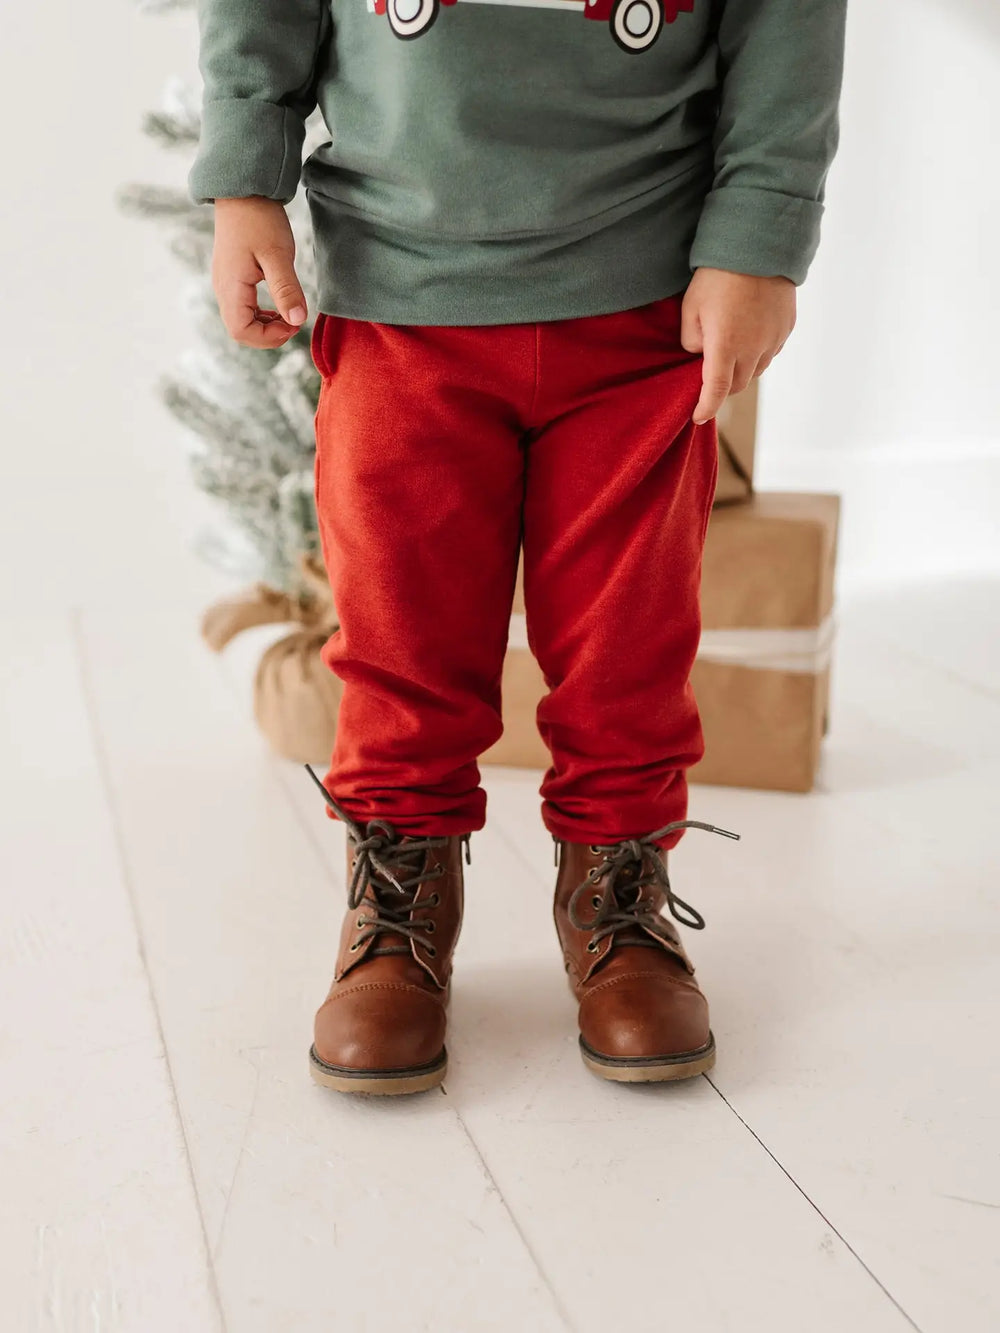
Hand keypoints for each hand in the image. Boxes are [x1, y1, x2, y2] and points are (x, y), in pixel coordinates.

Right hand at [211, 197, 307, 347]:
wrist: (243, 191)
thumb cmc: (259, 219)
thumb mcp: (278, 255)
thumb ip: (287, 290)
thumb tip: (298, 321)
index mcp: (230, 286)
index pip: (242, 332)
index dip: (268, 337)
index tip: (293, 325)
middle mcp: (223, 289)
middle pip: (240, 331)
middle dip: (268, 335)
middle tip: (294, 323)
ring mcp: (225, 283)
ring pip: (241, 321)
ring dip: (265, 326)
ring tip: (289, 315)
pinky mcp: (232, 277)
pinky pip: (243, 308)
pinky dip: (261, 314)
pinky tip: (279, 306)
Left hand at [680, 268, 795, 424]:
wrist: (759, 244)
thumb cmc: (717, 275)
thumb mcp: (691, 307)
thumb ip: (692, 340)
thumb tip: (702, 354)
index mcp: (725, 346)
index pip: (716, 390)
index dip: (706, 407)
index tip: (698, 416)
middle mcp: (753, 348)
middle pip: (738, 384)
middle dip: (723, 387)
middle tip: (710, 375)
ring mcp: (773, 339)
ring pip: (756, 371)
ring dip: (742, 370)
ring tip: (730, 352)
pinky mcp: (786, 328)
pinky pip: (770, 352)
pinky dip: (758, 354)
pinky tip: (748, 336)